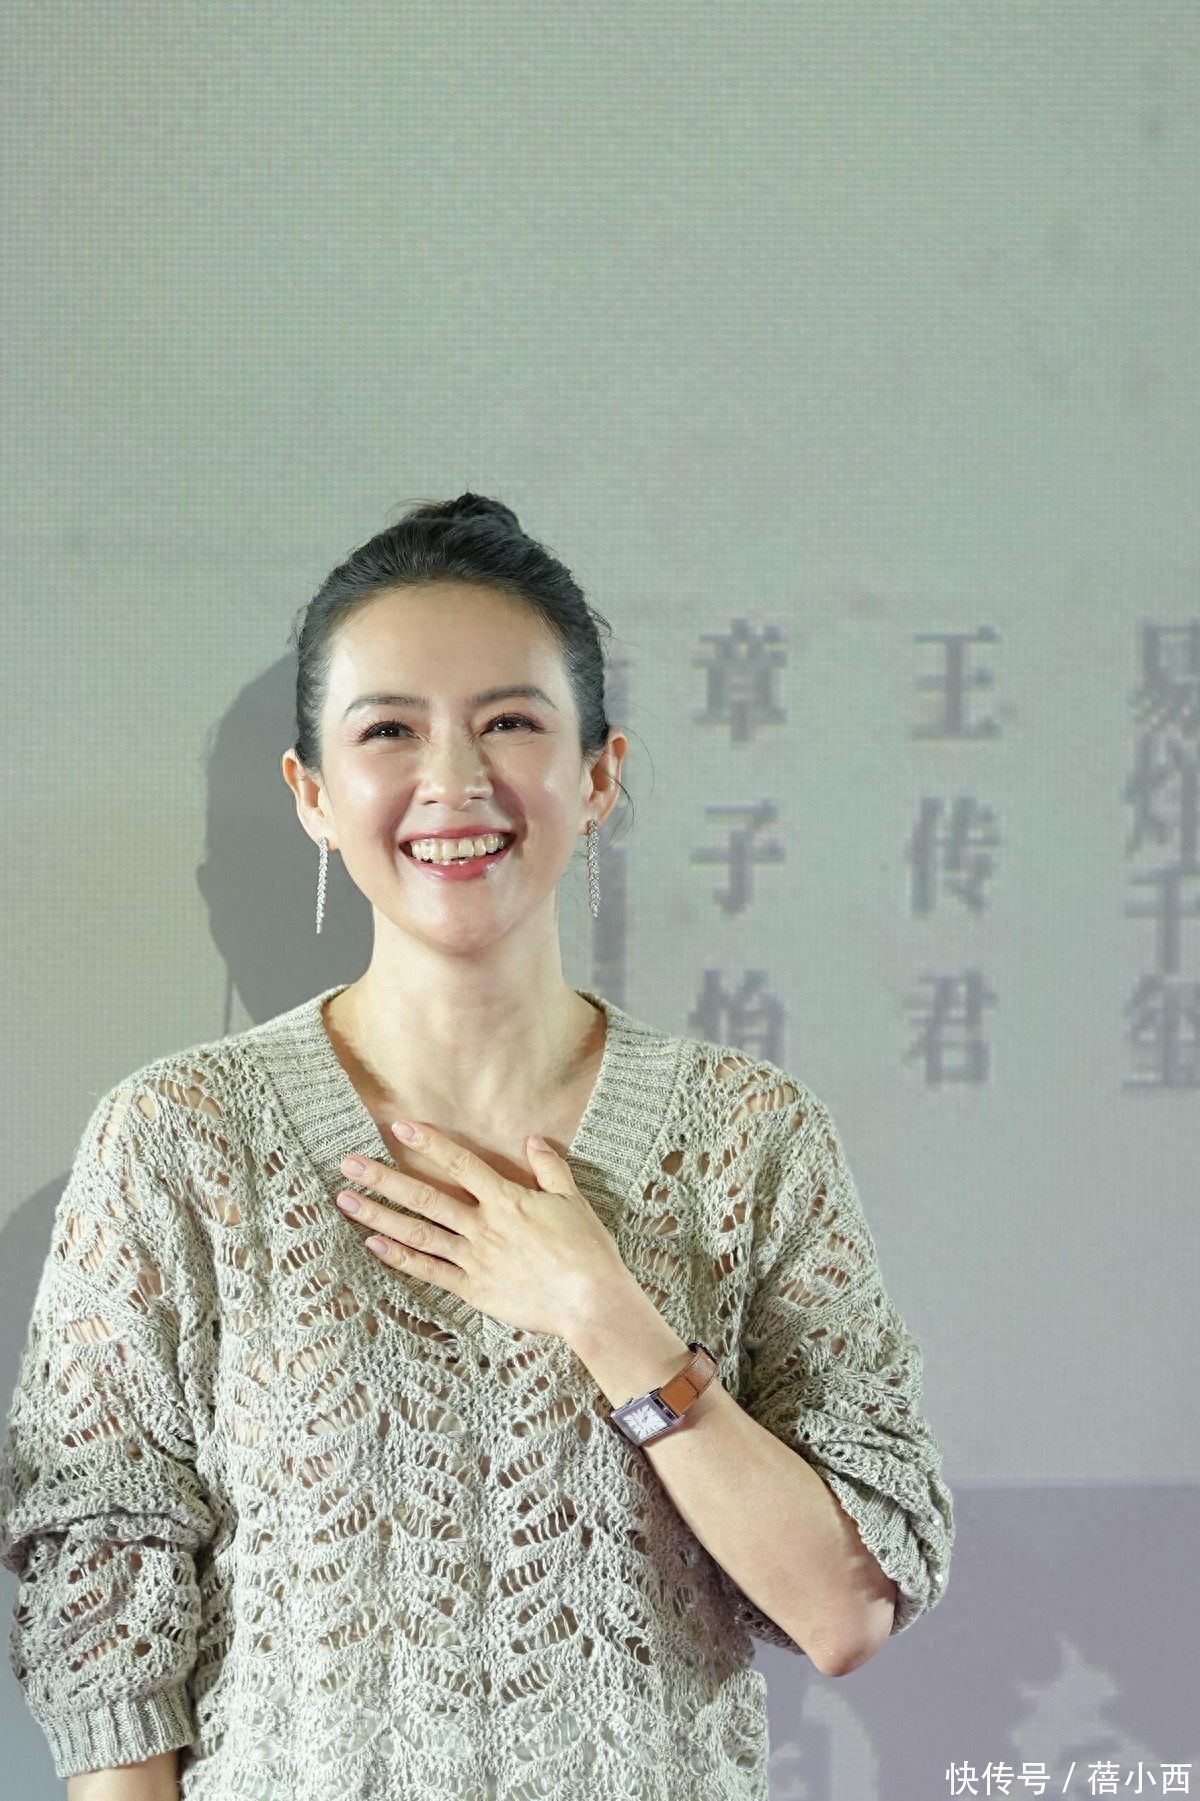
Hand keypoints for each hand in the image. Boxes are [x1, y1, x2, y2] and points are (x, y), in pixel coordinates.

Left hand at [334, 1121, 632, 1338]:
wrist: (589, 1301)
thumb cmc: (586, 1250)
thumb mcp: (572, 1200)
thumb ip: (549, 1168)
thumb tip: (532, 1139)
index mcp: (507, 1200)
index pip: (460, 1163)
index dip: (429, 1142)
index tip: (400, 1126)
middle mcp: (483, 1226)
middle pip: (425, 1198)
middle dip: (384, 1179)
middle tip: (349, 1164)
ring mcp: (474, 1259)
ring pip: (418, 1234)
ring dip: (379, 1216)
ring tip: (347, 1201)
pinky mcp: (472, 1289)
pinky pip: (430, 1271)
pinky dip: (400, 1258)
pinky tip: (374, 1246)